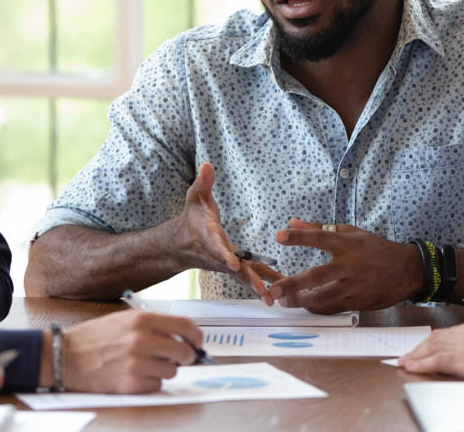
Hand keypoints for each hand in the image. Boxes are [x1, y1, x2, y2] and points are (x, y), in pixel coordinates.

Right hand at [61, 310, 202, 392]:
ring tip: (146, 365)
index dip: (197, 336)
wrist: (64, 357)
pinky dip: (150, 383)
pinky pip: (157, 385)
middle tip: (180, 359)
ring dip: (164, 370)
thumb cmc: (94, 338)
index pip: (185, 326)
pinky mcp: (130, 384)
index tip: (198, 343)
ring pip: (171, 371)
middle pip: (183, 352)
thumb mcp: (124, 320)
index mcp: (142, 320)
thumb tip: (181, 337)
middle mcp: (141, 340)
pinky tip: (135, 375)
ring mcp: (136, 363)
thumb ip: (153, 326)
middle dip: (186, 357)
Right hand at [174, 162, 279, 303]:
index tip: (232, 263)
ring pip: (245, 277)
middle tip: (263, 291)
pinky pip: (251, 276)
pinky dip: (265, 283)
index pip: (217, 247)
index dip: (224, 255)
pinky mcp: (235, 268)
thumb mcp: (194, 197)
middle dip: (249, 280)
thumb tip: (207, 165)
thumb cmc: (192, 218)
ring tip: (275, 299)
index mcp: (209, 238)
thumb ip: (202, 183)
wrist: (182, 244)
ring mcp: (227, 264)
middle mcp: (219, 255)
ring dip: (259, 287)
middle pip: (235, 269)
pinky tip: (281, 290)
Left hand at [267, 218, 419, 312]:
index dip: (299, 237)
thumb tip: (291, 222)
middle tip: (274, 290)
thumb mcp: (350, 232)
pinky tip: (304, 306)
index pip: (320, 237)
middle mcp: (349, 266)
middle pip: (317, 276)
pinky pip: (332, 308)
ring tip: (283, 302)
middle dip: (293, 284)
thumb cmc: (375, 249)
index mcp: (348, 244)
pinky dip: (317, 308)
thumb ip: (318, 228)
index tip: (278, 236)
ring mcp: (353, 287)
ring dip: (301, 301)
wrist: (406, 271)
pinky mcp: (357, 302)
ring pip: (323, 298)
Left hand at [399, 318, 463, 379]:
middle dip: (421, 346)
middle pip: (438, 338)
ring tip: (405, 360)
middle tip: (410, 353)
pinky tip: (411, 366)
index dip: (438, 338)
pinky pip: (435, 361)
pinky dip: (420, 363)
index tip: (429, 343)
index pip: (453, 333)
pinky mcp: (462, 361)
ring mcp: (463, 346)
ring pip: (432, 347)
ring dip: (416, 354)